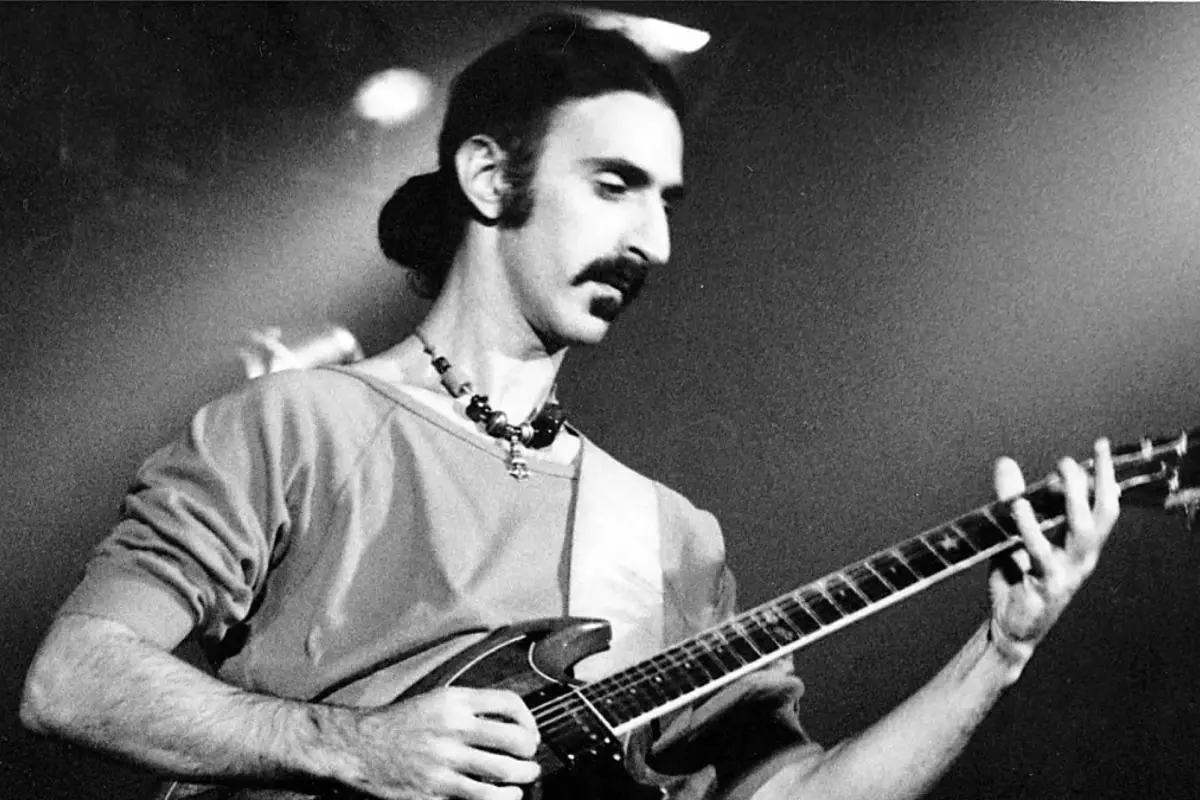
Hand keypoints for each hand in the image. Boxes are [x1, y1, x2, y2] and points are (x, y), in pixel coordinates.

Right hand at [344, 686, 540, 799]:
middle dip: (530, 751)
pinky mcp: (437, 790)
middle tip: (531, 756)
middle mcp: (453, 729)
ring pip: (504, 772)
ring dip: (523, 776)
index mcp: (454, 702)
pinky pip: (481, 798)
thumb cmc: (397, 724)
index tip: (531, 731)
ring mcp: (446, 761)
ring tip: (525, 777)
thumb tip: (508, 720)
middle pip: (514, 740)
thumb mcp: (435, 700)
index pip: (509, 703)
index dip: (529, 719)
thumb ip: (470, 707)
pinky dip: (501, 798)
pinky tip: (506, 796)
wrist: (359, 747)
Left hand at [987, 438, 1119, 669]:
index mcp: (1081, 543)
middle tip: (1072, 459)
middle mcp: (1082, 557)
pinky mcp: (1046, 585)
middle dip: (1092, 483)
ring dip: (1071, 500)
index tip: (1099, 447)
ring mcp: (1068, 572)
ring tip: (1058, 472)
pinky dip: (1029, 528)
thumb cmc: (1017, 576)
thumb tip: (1005, 462)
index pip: (1103, 505)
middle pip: (1100, 515)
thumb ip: (1013, 499)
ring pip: (1081, 532)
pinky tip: (1018, 507)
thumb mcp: (1013, 534)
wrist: (1010, 626)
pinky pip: (1040, 553)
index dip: (1105, 477)